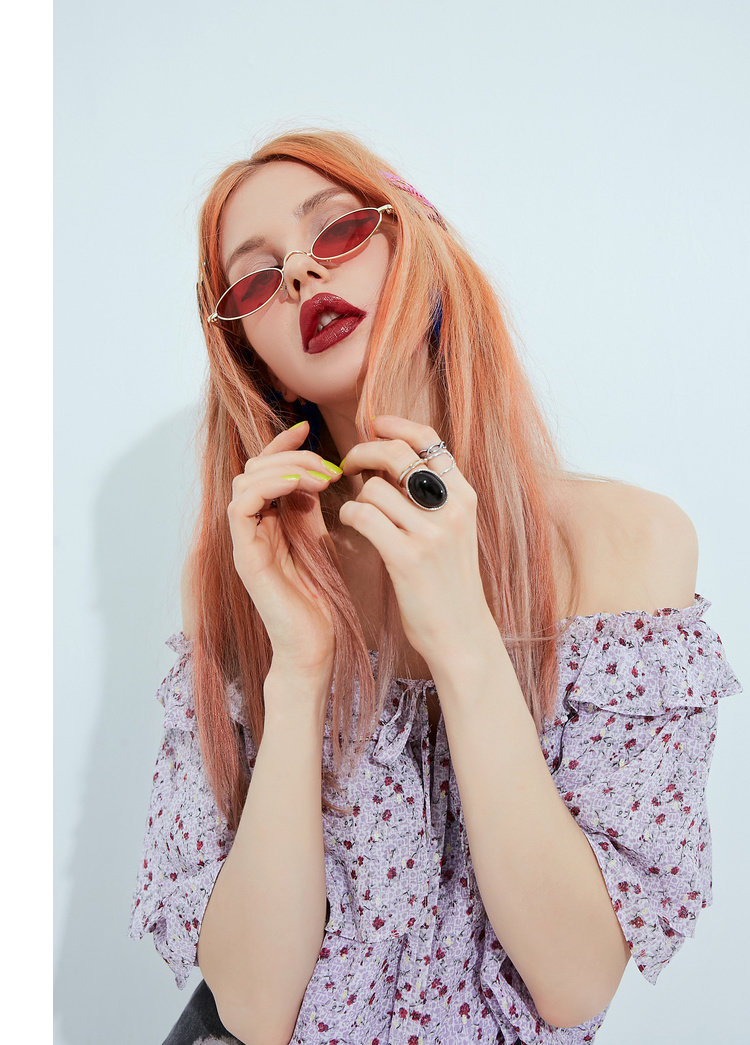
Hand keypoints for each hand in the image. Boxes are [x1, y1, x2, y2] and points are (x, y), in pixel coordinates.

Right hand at [227, 420, 342, 678]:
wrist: (315, 645)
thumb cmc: (320, 599)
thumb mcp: (320, 540)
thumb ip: (311, 507)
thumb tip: (320, 470)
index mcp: (268, 521)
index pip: (264, 468)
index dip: (281, 443)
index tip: (307, 427)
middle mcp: (252, 528)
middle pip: (253, 468)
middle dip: (291, 456)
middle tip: (327, 465)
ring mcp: (245, 542)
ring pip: (245, 481)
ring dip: (284, 468)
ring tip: (319, 477)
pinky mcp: (245, 557)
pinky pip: (242, 507)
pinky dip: (270, 488)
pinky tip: (301, 488)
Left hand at [338, 415, 491, 661]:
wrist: (461, 633)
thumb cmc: (448, 581)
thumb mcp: (454, 529)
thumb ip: (433, 494)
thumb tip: (392, 455)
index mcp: (465, 496)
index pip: (430, 440)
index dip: (396, 425)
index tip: (374, 424)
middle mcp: (452, 509)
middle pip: (398, 455)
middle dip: (364, 452)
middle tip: (349, 464)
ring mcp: (431, 534)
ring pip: (375, 489)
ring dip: (357, 496)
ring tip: (360, 512)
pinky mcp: (407, 557)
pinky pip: (364, 516)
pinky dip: (349, 516)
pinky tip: (351, 525)